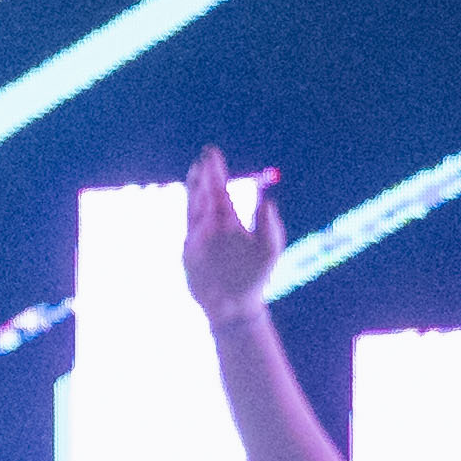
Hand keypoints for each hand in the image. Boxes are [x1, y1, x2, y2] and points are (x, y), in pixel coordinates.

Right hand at [179, 147, 286, 323]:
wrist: (237, 305)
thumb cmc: (256, 276)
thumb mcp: (269, 249)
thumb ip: (269, 225)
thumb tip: (267, 200)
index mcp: (230, 220)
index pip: (220, 191)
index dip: (215, 172)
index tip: (211, 154)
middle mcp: (212, 226)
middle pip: (205, 195)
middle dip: (203, 177)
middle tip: (203, 159)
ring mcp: (199, 238)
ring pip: (194, 210)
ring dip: (195, 193)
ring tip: (196, 176)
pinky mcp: (190, 254)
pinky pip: (192, 234)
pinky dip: (197, 223)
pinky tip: (203, 211)